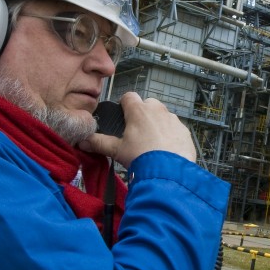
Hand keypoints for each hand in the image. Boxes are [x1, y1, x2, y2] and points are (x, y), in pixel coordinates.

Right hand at [79, 92, 195, 165]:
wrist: (169, 172)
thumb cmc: (142, 158)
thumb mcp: (117, 150)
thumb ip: (99, 143)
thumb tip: (83, 141)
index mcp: (139, 110)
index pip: (129, 96)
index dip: (124, 105)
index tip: (123, 116)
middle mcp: (158, 110)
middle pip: (148, 105)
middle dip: (142, 115)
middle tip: (137, 134)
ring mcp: (174, 119)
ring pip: (163, 116)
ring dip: (157, 125)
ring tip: (152, 144)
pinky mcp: (185, 131)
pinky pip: (176, 129)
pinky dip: (171, 136)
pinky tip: (166, 150)